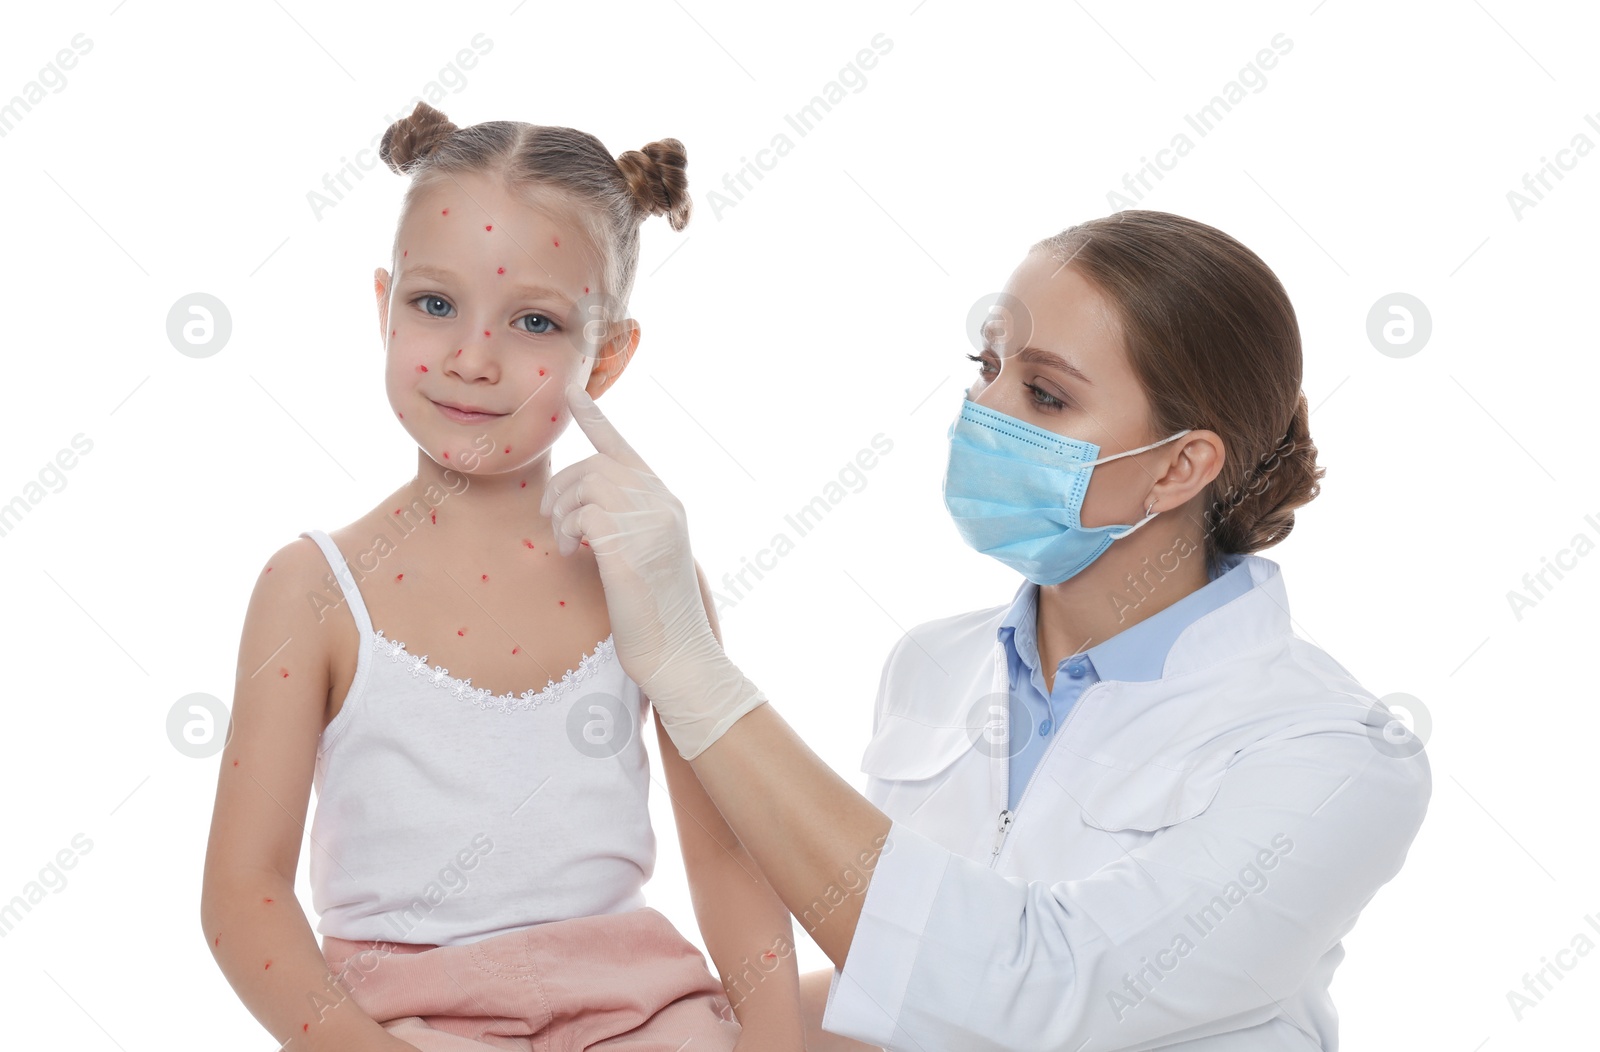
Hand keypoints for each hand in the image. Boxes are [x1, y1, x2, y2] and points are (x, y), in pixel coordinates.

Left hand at [540, 385, 768, 758]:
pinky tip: (573, 554)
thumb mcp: (646, 556)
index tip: (571, 390)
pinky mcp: (628, 547)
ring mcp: (647, 524)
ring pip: (584, 486)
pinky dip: (567, 532)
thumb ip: (627, 523)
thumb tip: (587, 510)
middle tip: (556, 525)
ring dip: (563, 514)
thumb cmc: (657, 614)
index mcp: (666, 504)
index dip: (595, 417)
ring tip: (568, 544)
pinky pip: (581, 515)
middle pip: (594, 467)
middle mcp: (661, 505)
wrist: (679, 654)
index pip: (624, 449)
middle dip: (564, 491)